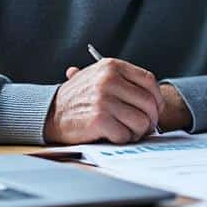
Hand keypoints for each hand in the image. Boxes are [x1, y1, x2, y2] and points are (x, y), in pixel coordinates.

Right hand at [43, 58, 165, 143]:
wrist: (49, 112)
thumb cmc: (78, 98)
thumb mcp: (98, 77)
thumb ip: (124, 82)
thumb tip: (155, 99)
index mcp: (112, 66)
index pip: (149, 81)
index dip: (157, 98)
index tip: (156, 109)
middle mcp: (109, 80)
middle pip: (148, 103)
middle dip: (150, 119)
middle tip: (144, 127)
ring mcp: (104, 100)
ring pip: (140, 121)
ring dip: (137, 132)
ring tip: (128, 132)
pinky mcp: (99, 120)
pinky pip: (125, 135)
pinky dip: (123, 139)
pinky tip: (114, 136)